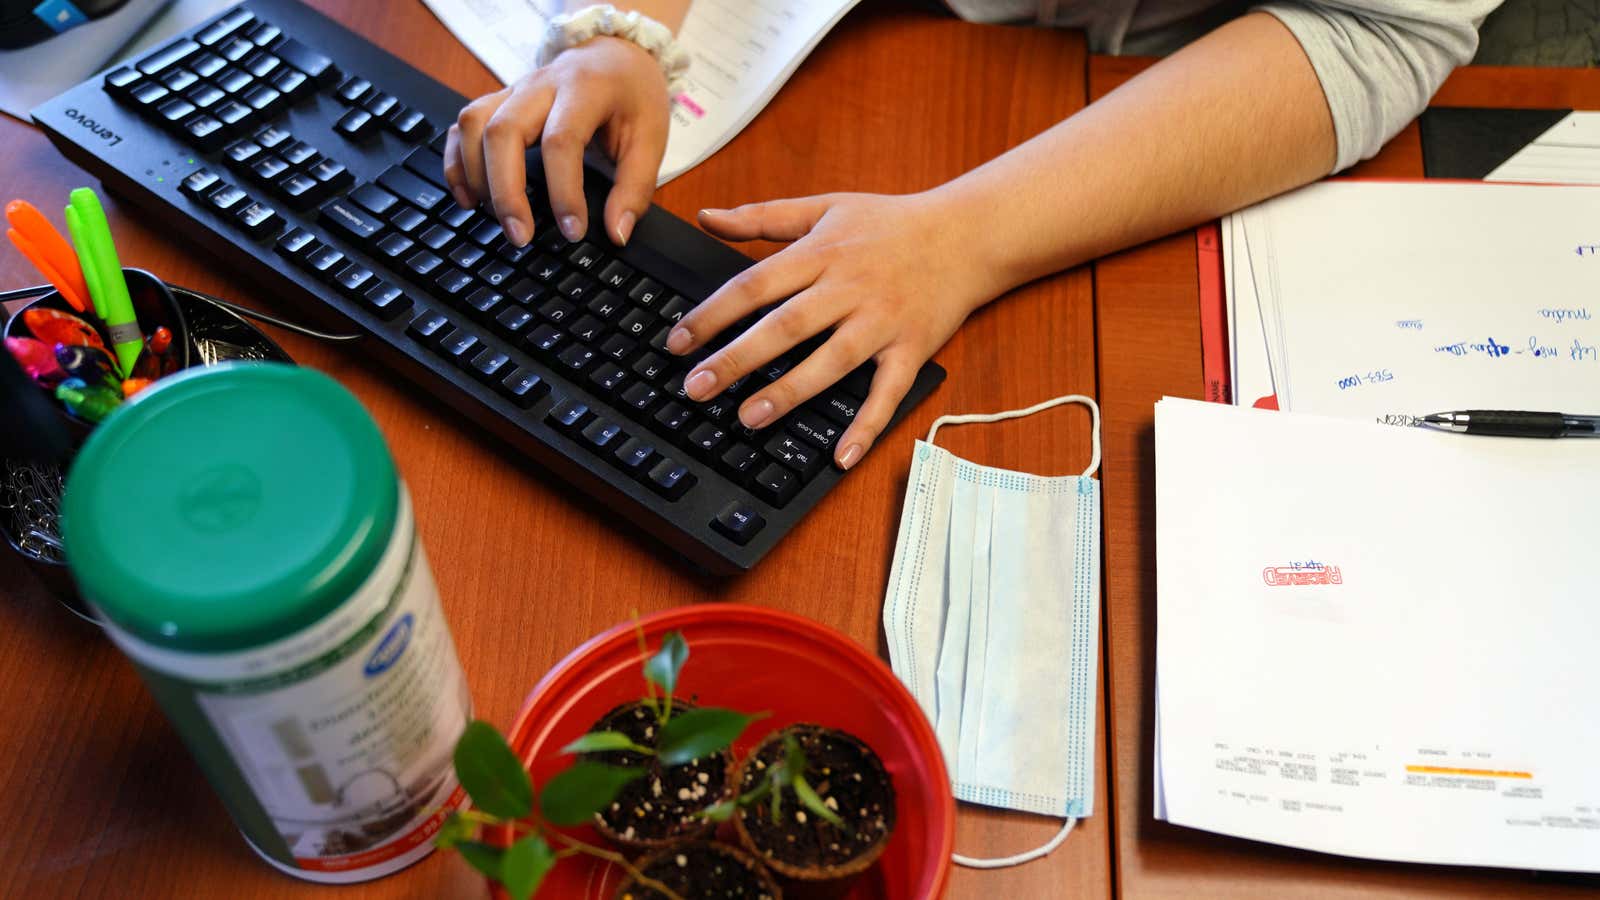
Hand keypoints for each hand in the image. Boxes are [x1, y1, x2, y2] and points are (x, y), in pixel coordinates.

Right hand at [444, 36, 669, 247]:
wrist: (615, 55)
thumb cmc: (631, 96)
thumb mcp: (652, 139)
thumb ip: (635, 189)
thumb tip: (617, 234)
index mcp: (585, 89)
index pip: (562, 141)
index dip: (564, 191)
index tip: (572, 231)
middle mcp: (542, 84)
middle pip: (503, 130)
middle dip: (506, 190)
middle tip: (520, 235)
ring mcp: (514, 90)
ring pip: (474, 124)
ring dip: (476, 175)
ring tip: (493, 217)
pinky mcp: (498, 101)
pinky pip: (463, 125)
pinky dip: (457, 161)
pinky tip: (468, 197)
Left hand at [670, 191, 1000, 468]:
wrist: (966, 233)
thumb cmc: (890, 223)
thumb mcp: (823, 207)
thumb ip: (762, 217)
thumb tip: (706, 218)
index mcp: (821, 253)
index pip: (755, 285)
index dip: (713, 315)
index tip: (677, 342)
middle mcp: (848, 287)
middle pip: (785, 326)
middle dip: (737, 359)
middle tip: (696, 387)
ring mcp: (881, 321)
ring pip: (831, 360)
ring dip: (790, 391)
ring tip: (749, 417)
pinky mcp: (911, 349)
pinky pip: (887, 392)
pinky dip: (867, 425)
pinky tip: (842, 456)